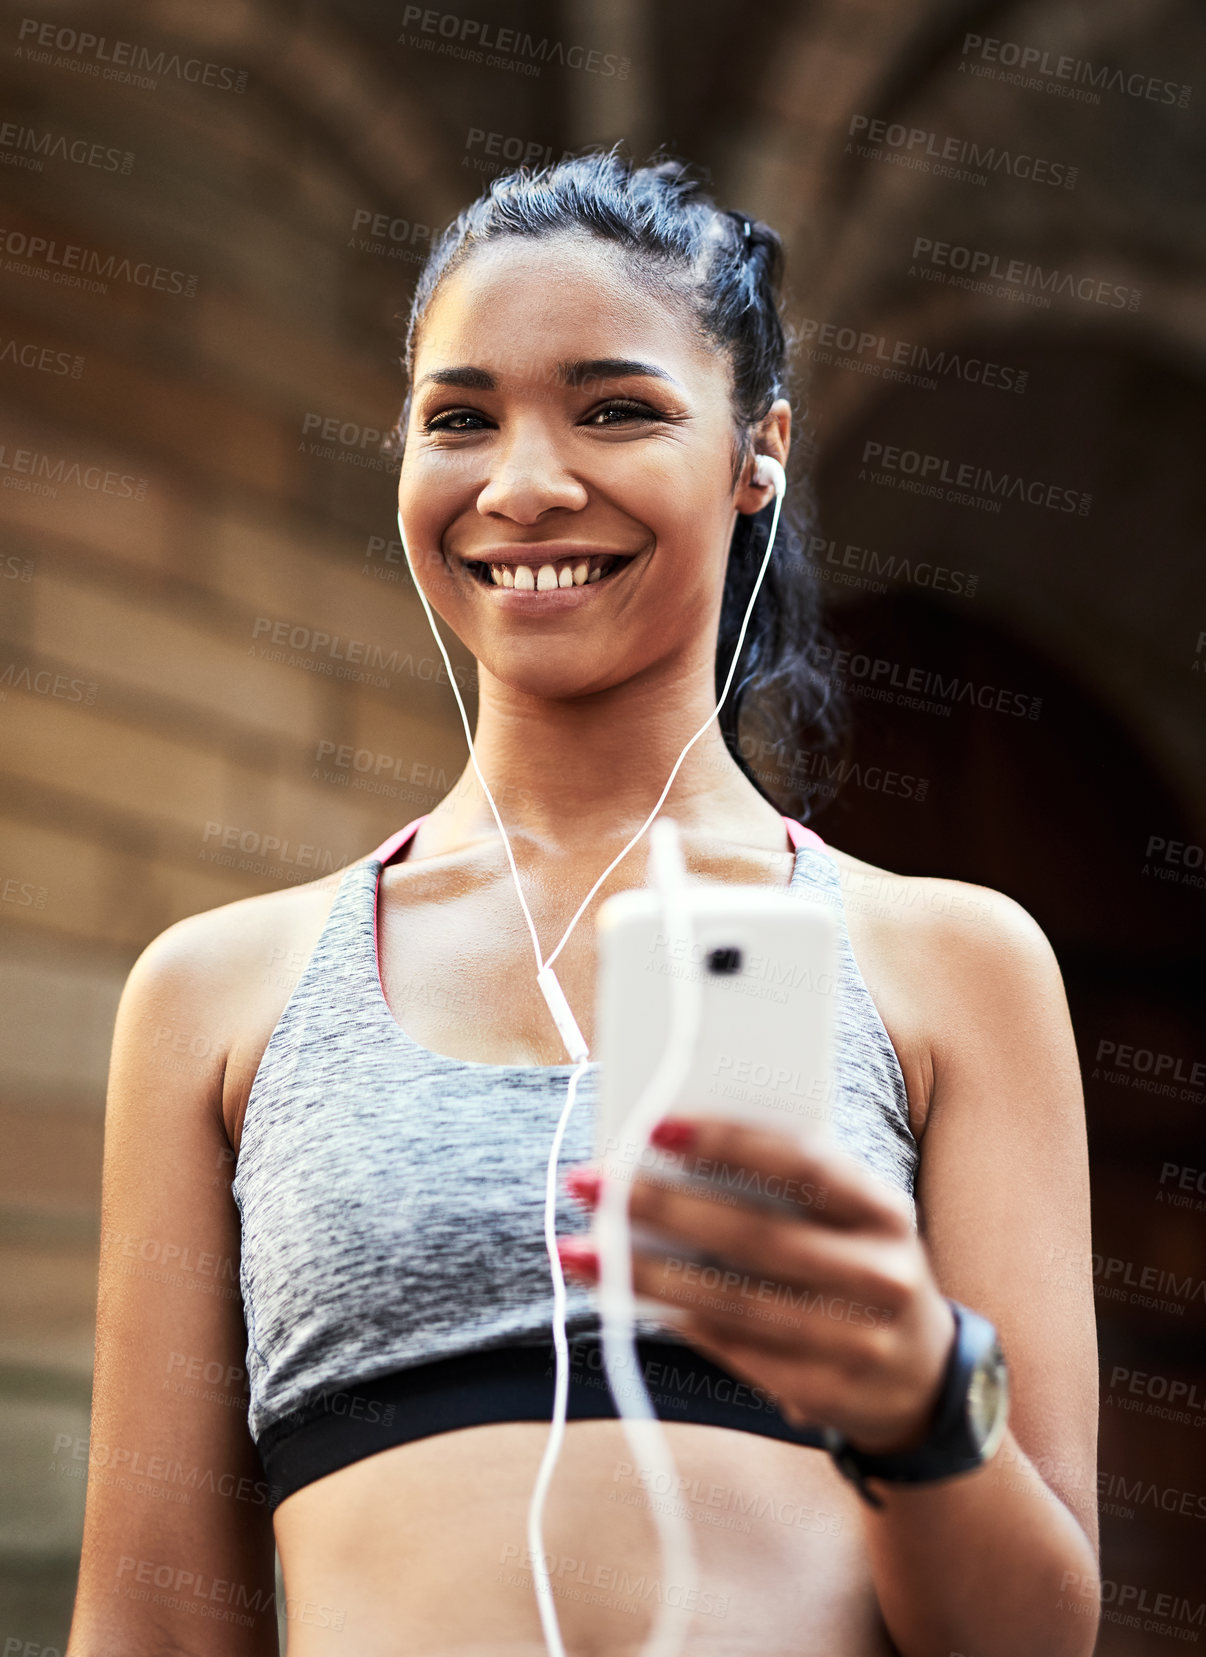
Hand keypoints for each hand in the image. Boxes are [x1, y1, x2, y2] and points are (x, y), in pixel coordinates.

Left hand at [558, 1117, 956, 1454]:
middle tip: (590, 1183)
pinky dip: (673, 1318)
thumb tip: (668, 1150)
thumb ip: (781, 1184)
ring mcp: (856, 1340)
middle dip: (662, 1205)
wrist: (919, 1377)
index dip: (729, 1141)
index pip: (804, 1163)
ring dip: (645, 1273)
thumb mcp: (845, 1217)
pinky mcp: (821, 1392)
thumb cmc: (854, 1264)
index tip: (654, 1124)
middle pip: (755, 1235)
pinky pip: (731, 1349)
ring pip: (731, 1301)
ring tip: (579, 1250)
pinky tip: (623, 1297)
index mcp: (883, 1209)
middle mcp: (879, 1274)